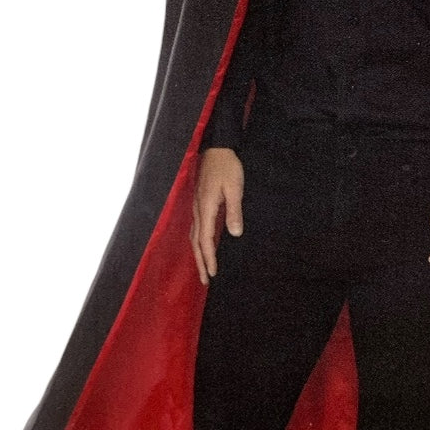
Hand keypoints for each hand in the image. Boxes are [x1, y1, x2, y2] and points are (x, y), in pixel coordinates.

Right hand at [191, 146, 244, 284]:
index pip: (206, 240)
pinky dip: (199, 241)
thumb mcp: (235, 188)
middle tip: (205, 280)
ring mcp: (196, 206)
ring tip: (203, 268)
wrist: (217, 148)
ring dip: (198, 254)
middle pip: (196, 242)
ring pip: (194, 236)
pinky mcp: (199, 202)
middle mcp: (197, 210)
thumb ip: (234, 211)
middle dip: (200, 262)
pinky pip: (196, 227)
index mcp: (205, 208)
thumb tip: (234, 233)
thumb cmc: (228, 167)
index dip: (209, 258)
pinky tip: (204, 245)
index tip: (212, 273)